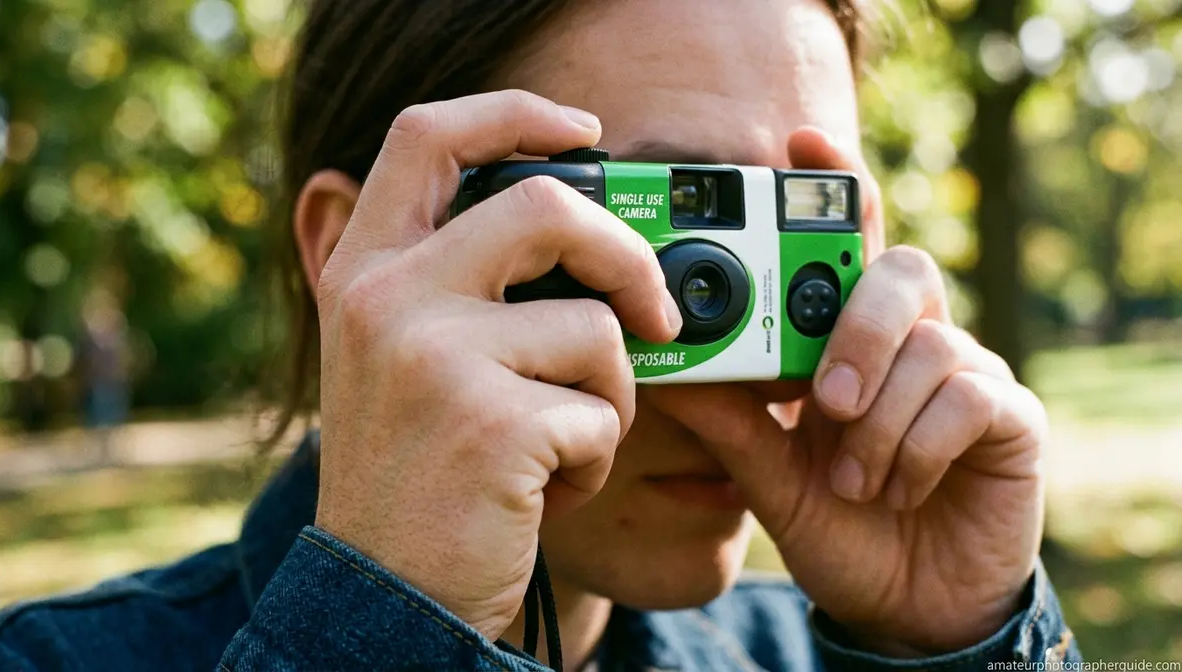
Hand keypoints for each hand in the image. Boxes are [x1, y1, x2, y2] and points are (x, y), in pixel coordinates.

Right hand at [313, 90, 680, 638]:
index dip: (514, 114)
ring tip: (562, 444)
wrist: (382, 596)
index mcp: (365, 272)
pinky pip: (602, 412)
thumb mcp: (401, 358)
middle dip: (626, 256)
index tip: (583, 130)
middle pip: (547, 209)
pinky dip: (597, 457)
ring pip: (594, 329)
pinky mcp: (490, 424)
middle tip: (653, 310)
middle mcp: (387, 300)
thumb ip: (458, 283)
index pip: (430, 136)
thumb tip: (584, 229)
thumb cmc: (414, 473)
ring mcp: (433, 359)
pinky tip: (549, 489)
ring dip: (609, 395)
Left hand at [648, 128, 1047, 653]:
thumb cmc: (841, 526)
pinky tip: (899, 489)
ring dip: (879, 421)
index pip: (846, 246)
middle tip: (824, 400)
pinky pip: (969, 397)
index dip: (833, 185)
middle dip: (857, 328)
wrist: (906, 606)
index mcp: (849, 341)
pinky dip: (919, 449)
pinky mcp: (1010, 416)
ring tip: (856, 479)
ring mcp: (967, 373)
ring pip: (931, 343)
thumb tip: (669, 370)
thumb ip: (733, 423)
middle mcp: (911, 341)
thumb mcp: (771, 476)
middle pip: (901, 271)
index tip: (798, 139)